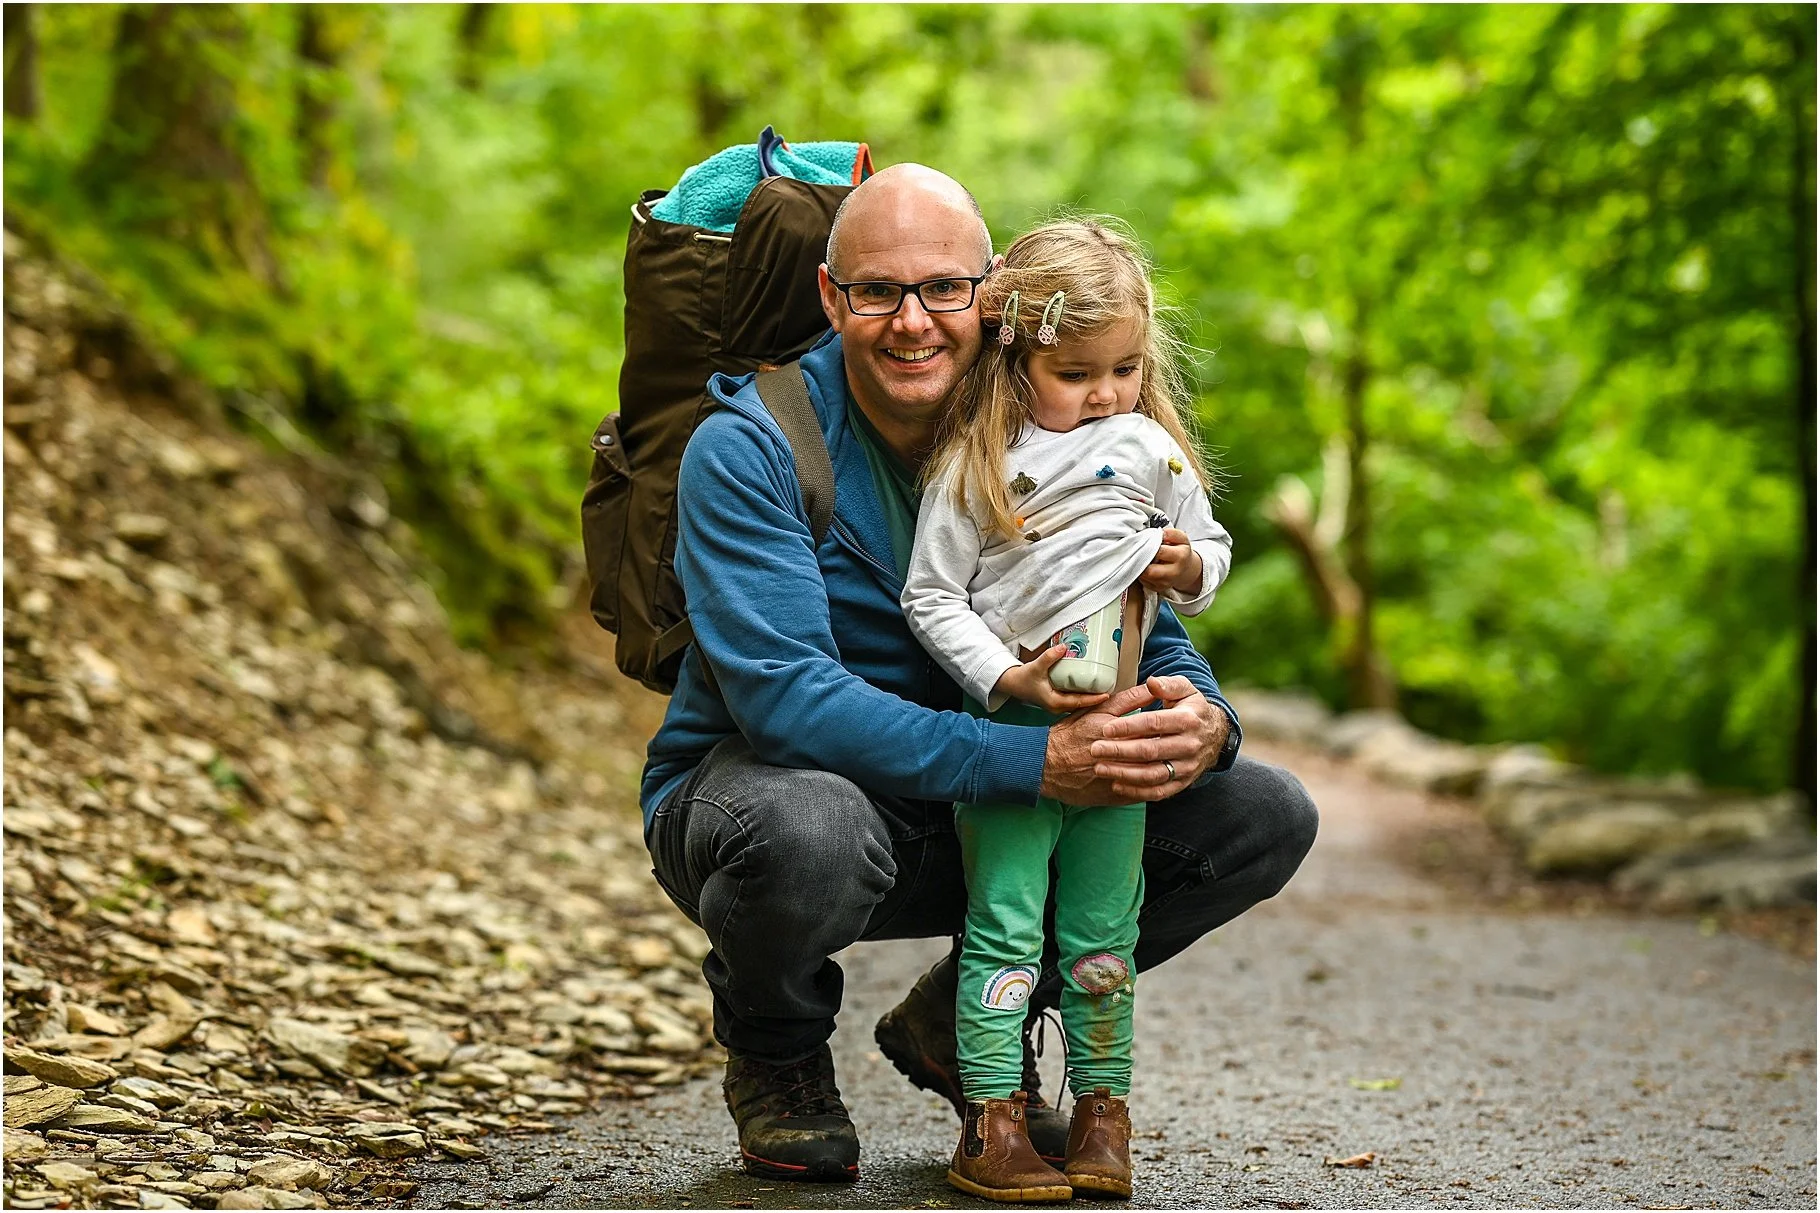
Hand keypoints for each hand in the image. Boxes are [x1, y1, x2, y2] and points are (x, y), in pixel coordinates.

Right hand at [992, 645, 1112, 713]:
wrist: (1012, 684)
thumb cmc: (1023, 679)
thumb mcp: (1036, 667)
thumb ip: (1050, 657)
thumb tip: (1064, 647)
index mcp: (1054, 702)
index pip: (1079, 702)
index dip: (1094, 699)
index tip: (1107, 695)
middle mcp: (1058, 706)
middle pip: (1082, 704)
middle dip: (1096, 698)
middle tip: (1111, 690)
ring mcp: (1057, 704)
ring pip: (1078, 702)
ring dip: (1090, 696)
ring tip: (1104, 687)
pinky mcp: (1057, 700)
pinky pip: (1074, 699)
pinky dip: (1082, 693)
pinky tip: (1090, 686)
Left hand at [1086, 675, 1227, 800]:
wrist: (1215, 736)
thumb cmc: (1191, 709)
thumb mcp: (1185, 690)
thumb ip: (1168, 684)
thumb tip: (1152, 682)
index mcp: (1187, 720)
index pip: (1154, 723)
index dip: (1129, 726)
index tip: (1106, 728)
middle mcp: (1189, 746)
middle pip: (1151, 750)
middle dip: (1120, 751)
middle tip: (1095, 749)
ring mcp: (1187, 767)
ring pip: (1153, 774)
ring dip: (1125, 773)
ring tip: (1101, 768)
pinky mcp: (1183, 783)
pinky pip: (1159, 792)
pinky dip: (1137, 792)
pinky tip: (1117, 785)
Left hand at [1139, 528, 1202, 594]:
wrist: (1186, 569)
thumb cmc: (1181, 551)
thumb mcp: (1181, 538)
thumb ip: (1172, 533)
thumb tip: (1161, 533)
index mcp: (1180, 556)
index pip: (1159, 552)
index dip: (1149, 547)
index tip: (1145, 543)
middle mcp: (1173, 572)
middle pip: (1150, 571)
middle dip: (1142, 561)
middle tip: (1140, 553)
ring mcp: (1165, 583)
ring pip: (1144, 577)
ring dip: (1140, 567)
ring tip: (1143, 559)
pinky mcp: (1157, 588)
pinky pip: (1143, 582)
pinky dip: (1141, 573)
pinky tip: (1145, 567)